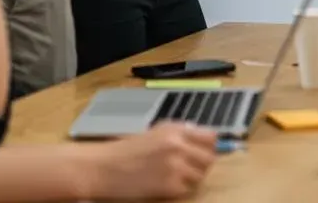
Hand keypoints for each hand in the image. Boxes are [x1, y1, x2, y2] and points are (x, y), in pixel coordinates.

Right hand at [91, 123, 216, 198]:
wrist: (107, 167)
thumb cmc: (129, 149)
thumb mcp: (156, 132)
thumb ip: (181, 133)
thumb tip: (205, 139)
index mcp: (175, 128)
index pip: (211, 137)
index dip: (209, 145)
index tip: (205, 150)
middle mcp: (178, 145)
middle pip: (210, 158)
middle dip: (202, 163)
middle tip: (189, 166)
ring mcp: (176, 166)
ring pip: (201, 175)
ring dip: (192, 177)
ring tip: (174, 175)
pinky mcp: (170, 186)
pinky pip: (187, 189)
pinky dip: (180, 188)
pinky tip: (165, 183)